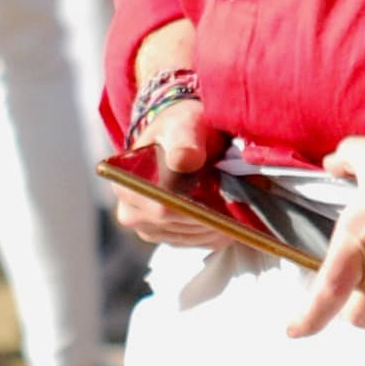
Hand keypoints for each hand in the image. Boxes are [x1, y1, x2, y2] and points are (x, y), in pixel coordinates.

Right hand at [111, 31, 228, 246]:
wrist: (187, 137)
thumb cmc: (183, 128)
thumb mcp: (185, 125)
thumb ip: (185, 141)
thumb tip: (184, 160)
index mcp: (126, 184)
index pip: (163, 208)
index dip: (196, 204)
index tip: (222, 189)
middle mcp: (131, 213)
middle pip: (182, 225)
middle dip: (213, 210)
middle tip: (237, 188)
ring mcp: (150, 230)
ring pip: (196, 235)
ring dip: (220, 219)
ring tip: (234, 193)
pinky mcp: (171, 238)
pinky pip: (202, 240)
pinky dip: (221, 226)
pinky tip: (229, 207)